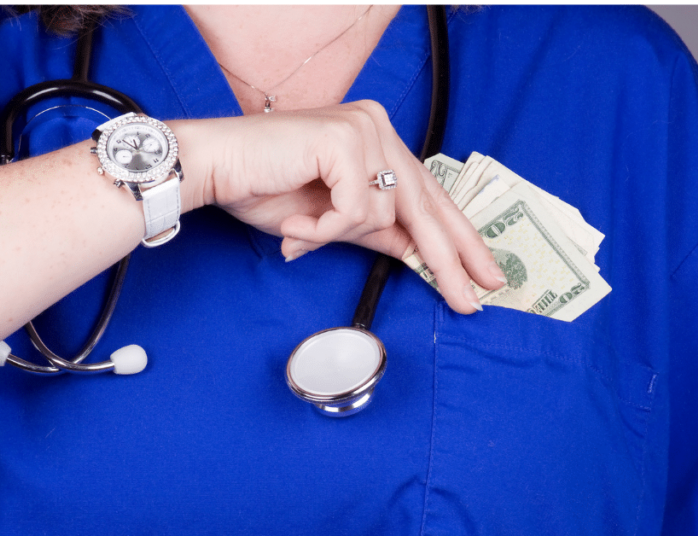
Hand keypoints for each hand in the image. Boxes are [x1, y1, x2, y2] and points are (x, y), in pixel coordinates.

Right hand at [169, 101, 505, 313]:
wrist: (215, 169)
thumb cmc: (262, 188)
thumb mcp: (331, 220)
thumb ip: (375, 231)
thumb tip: (417, 256)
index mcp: (377, 137)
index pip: (429, 194)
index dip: (458, 238)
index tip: (482, 275)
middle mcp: (377, 126)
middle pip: (425, 203)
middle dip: (449, 258)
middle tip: (473, 298)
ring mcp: (363, 128)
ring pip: (385, 213)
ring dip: (338, 235)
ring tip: (299, 233)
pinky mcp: (344, 139)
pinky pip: (356, 210)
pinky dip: (324, 229)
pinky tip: (295, 226)